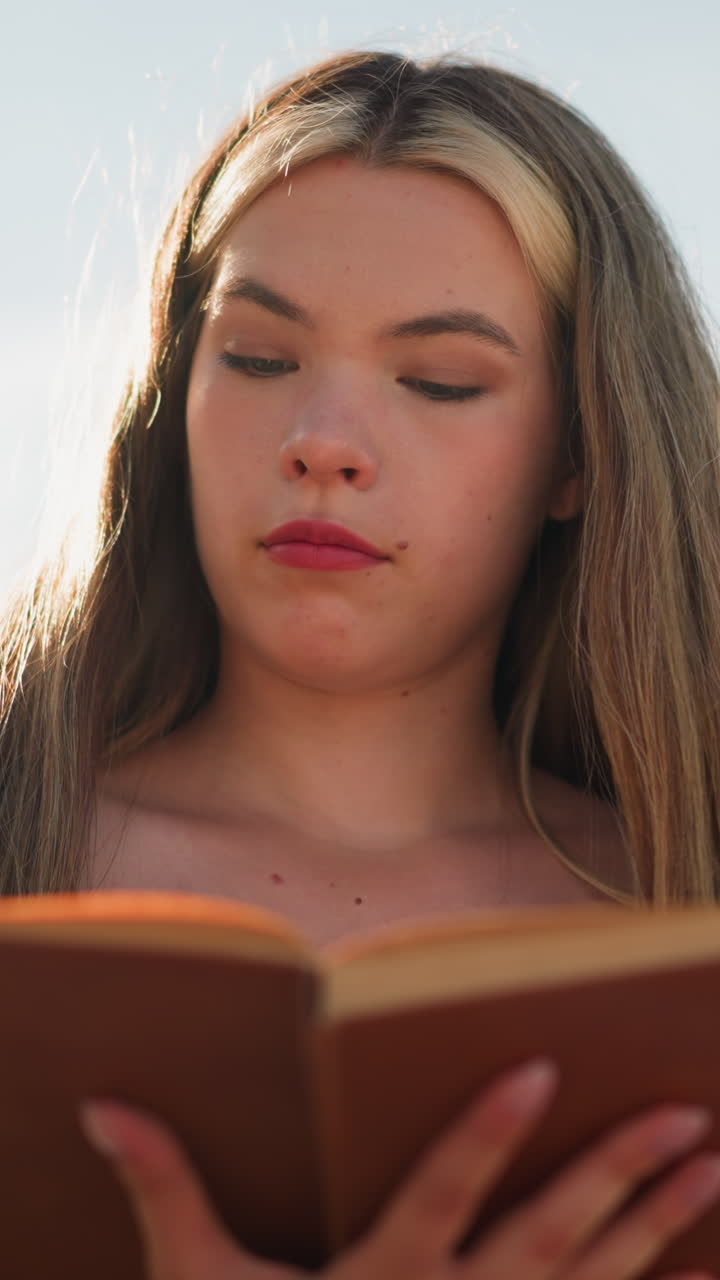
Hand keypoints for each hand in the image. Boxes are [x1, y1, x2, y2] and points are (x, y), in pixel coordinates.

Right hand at [79, 1058, 719, 1278]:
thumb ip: (165, 1188)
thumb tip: (104, 1105)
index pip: (438, 1197)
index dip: (485, 1136)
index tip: (540, 1067)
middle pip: (547, 1242)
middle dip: (617, 1176)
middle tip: (684, 1116)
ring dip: (658, 1227)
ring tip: (710, 1164)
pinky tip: (703, 1270)